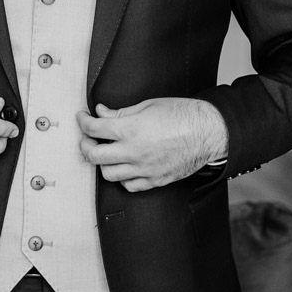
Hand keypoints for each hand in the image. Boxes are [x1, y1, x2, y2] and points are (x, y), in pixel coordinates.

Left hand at [76, 97, 227, 191]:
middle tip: (88, 137)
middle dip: (85, 144)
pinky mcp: (155, 180)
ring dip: (102, 162)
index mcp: (131, 130)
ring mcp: (144, 169)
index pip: (94, 128)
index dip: (83, 121)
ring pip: (108, 174)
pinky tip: (124, 166)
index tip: (82, 117)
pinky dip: (122, 177)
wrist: (208, 132)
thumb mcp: (148, 105)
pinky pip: (129, 186)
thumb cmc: (181, 114)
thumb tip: (101, 113)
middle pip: (94, 156)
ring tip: (106, 151)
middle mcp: (134, 152)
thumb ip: (120, 112)